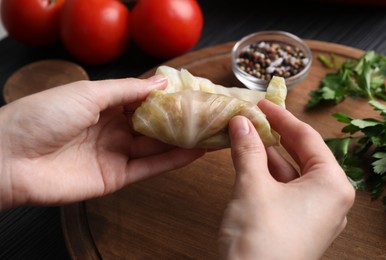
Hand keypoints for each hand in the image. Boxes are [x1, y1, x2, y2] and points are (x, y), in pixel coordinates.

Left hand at [0, 75, 204, 210]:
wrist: (9, 159)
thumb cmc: (43, 116)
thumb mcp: (89, 93)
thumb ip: (128, 90)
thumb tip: (162, 82)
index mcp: (104, 104)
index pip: (144, 99)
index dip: (168, 97)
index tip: (193, 92)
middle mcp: (112, 128)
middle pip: (153, 124)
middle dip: (179, 120)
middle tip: (208, 115)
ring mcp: (116, 153)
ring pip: (156, 146)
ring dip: (182, 141)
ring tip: (210, 133)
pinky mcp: (117, 177)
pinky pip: (150, 168)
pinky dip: (173, 161)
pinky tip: (194, 153)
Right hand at [219, 99, 354, 259]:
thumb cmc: (260, 237)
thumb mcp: (252, 185)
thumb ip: (248, 149)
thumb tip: (240, 122)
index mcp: (332, 184)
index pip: (307, 138)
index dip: (281, 118)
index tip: (261, 104)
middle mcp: (331, 199)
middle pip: (302, 155)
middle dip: (275, 135)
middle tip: (253, 118)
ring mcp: (316, 214)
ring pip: (291, 173)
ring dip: (268, 154)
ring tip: (246, 135)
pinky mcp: (299, 225)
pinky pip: (285, 189)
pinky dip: (267, 174)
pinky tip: (250, 161)